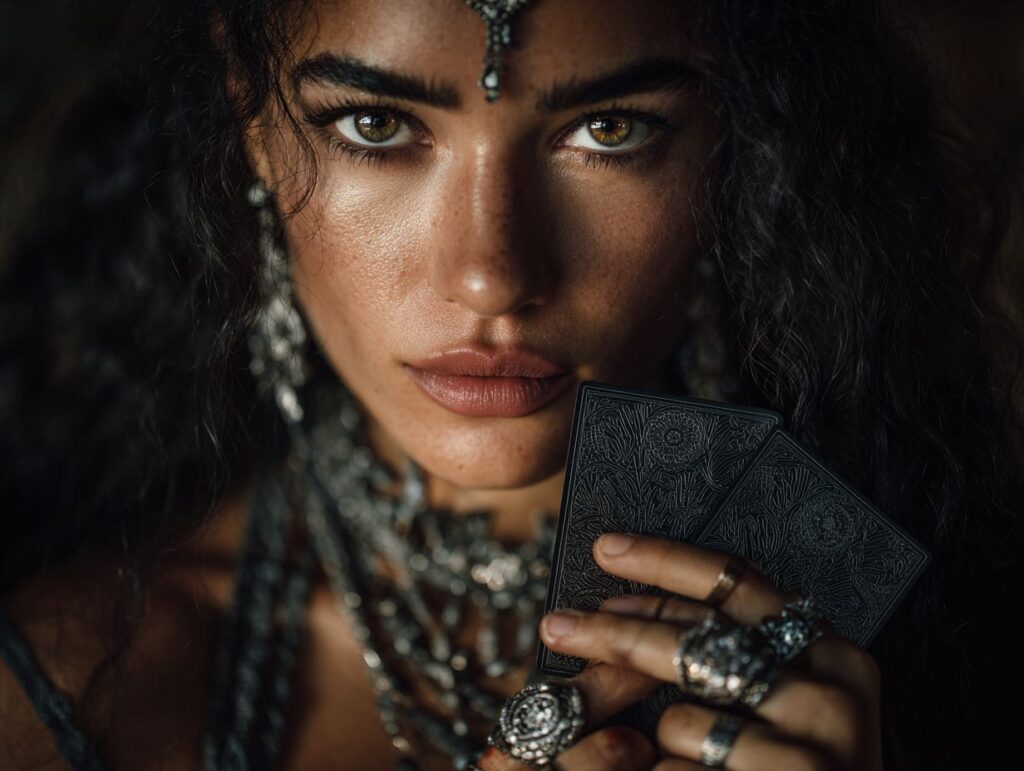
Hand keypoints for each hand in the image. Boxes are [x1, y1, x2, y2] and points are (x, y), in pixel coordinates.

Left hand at [480, 534, 882, 769]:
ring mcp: (812, 747)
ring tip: (683, 764)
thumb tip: (623, 612)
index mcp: (834, 656)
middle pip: (692, 641)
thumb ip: (735, 661)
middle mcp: (831, 693)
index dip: (665, 559)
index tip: (607, 548)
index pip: (737, 583)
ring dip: (660, 746)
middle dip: (614, 632)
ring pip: (680, 720)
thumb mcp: (792, 710)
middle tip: (557, 625)